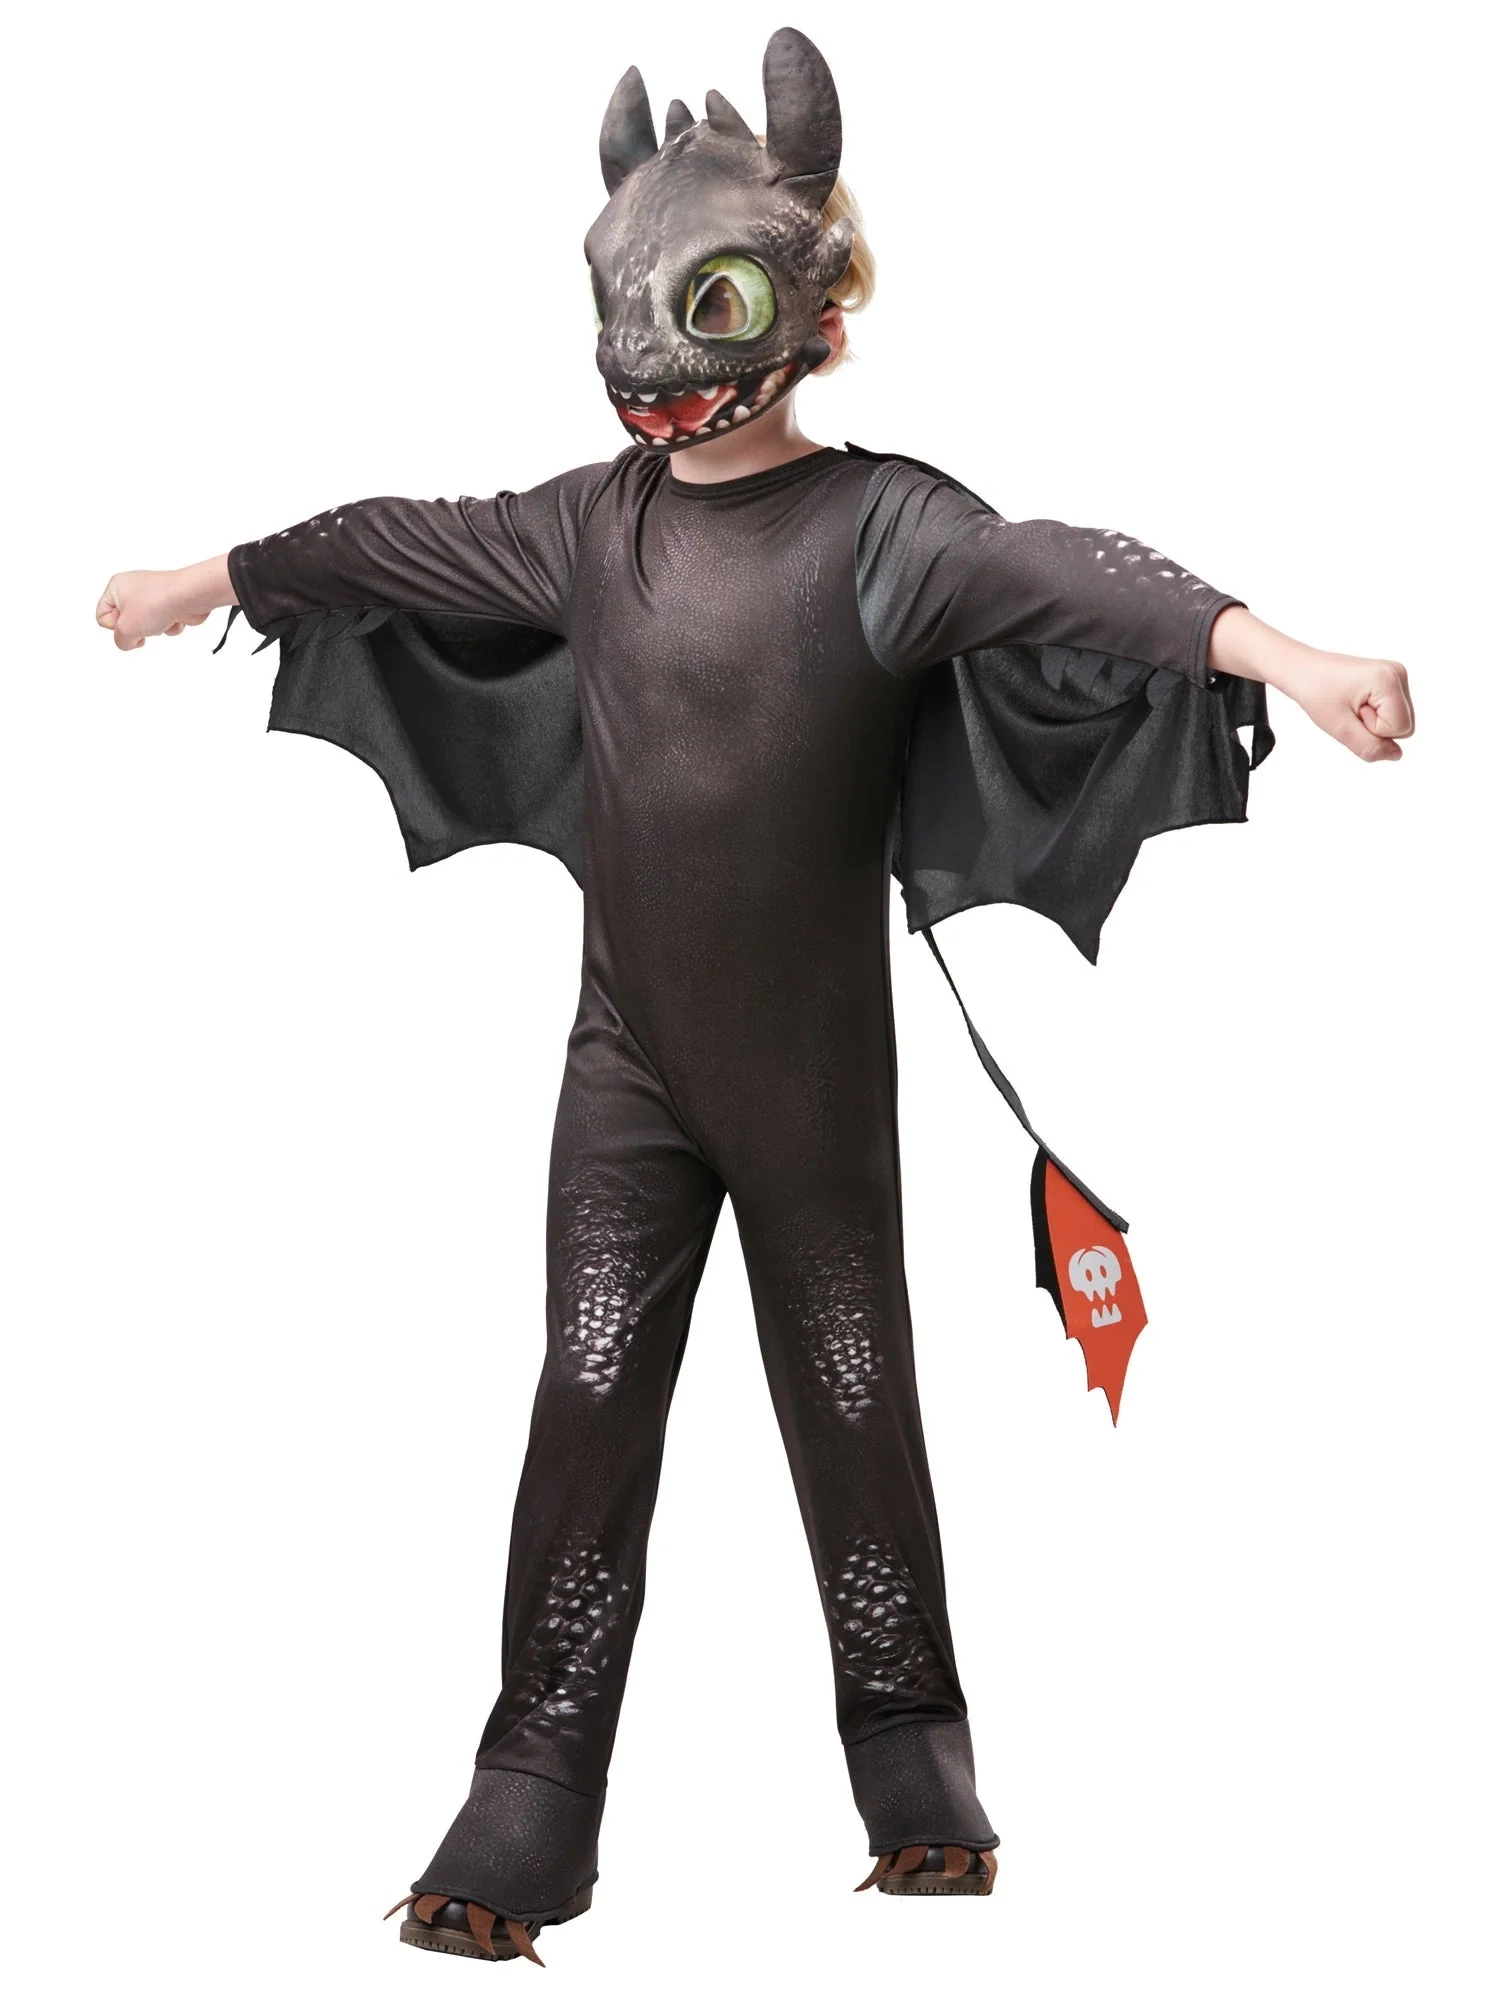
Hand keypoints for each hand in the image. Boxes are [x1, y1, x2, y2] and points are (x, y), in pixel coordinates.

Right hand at [96, 555, 232, 650]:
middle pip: (126, 623)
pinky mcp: (170, 603)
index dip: (114, 627)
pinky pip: (164, 624)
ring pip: (146, 626)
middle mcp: (133, 588)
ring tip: (161, 618)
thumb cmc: (156, 603)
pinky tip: (175, 618)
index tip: (127, 624)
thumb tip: (129, 642)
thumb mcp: (126, 629)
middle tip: (144, 622)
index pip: (102, 616)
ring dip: (155, 629)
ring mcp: (153, 596)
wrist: (190, 596)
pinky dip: (170, 625)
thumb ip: (120, 641)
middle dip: (137, 629)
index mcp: (116, 586)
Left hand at [1280, 651, 1414, 763]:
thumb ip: (1370, 746)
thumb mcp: (1340, 728)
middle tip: (1350, 711)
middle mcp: (1398, 673)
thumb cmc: (1317, 693)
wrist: (1303, 670)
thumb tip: (1396, 755)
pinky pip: (1392, 713)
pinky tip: (1357, 703)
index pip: (1401, 729)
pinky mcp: (1391, 679)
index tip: (1352, 712)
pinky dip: (1375, 715)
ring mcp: (1397, 675)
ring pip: (1400, 721)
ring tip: (1352, 706)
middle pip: (1405, 726)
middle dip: (1376, 727)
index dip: (1374, 730)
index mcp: (1389, 679)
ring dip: (1374, 722)